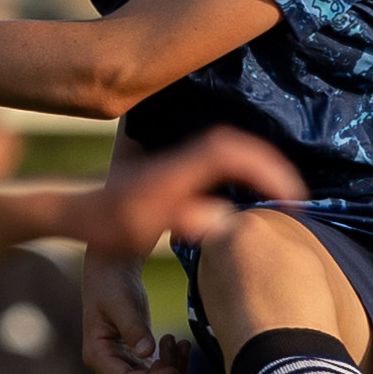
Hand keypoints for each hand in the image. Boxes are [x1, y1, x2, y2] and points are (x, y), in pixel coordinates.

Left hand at [74, 128, 304, 260]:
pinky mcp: (176, 168)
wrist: (78, 212)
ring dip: (258, 163)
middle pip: (237, 144)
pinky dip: (241, 166)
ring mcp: (178, 160)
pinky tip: (249, 188)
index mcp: (178, 170)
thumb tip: (224, 219)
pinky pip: (218, 156)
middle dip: (271, 164)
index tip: (287, 196)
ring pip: (229, 147)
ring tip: (280, 190)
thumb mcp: (143, 228)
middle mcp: (181, 158)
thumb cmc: (107, 225)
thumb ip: (183, 221)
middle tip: (294, 195)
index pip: (233, 154)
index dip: (266, 169)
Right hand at [82, 254, 195, 373]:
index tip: (172, 371)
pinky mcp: (138, 361)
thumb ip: (134, 328)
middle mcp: (109, 366)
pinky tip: (184, 348)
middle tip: (180, 345)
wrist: (112, 273)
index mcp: (98, 355)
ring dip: (176, 371)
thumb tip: (146, 353)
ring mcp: (124, 366)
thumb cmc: (113, 285)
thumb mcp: (122, 304)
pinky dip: (176, 367)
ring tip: (183, 344)